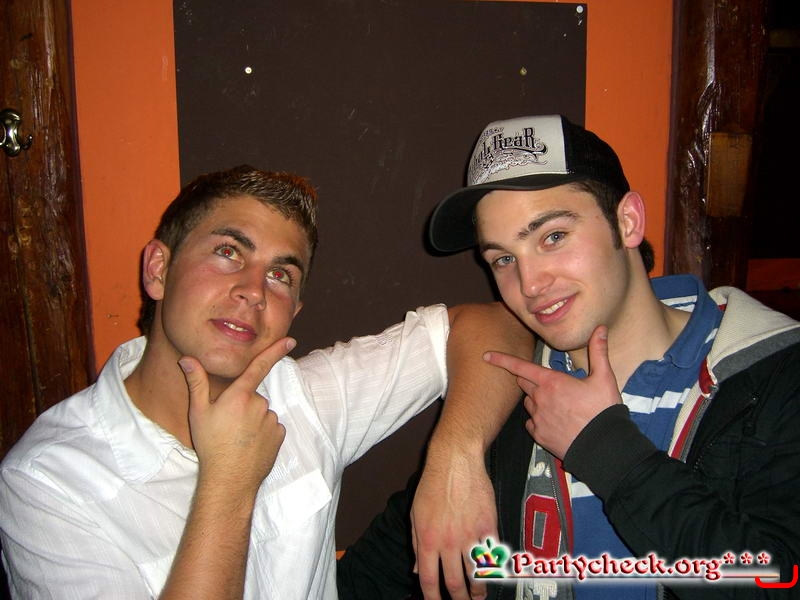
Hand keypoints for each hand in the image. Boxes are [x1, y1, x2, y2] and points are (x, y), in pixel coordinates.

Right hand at [178, 337, 295, 491]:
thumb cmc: (210, 444)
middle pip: (253, 396)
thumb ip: (197, 383)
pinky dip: (263, 433)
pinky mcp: (279, 435)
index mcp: (239, 395)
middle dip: (243, 405)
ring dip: (252, 420)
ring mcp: (271, 420)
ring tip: (237, 437)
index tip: (290, 340)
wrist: (229, 479)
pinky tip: (249, 444)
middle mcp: (259, 404)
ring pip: (262, 413)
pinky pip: (271, 427)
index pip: (259, 367)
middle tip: (227, 424)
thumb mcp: (199, 412)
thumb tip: (188, 359)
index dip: (275, 351)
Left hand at [411, 445, 496, 599]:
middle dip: (458, 599)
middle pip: (454, 583)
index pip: (428, 579)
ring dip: (477, 591)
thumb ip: (415, 544)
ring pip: (475, 575)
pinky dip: (492, 569)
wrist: (455, 461)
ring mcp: (469, 536)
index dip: (432, 597)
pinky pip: (491, 555)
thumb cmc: (433, 485)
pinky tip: (492, 575)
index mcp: (427, 539)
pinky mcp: (488, 527)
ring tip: (477, 597)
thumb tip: (416, 570)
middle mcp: (448, 542)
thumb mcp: (415, 514)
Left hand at [483, 326, 619, 458]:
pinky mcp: (539, 435)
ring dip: (536, 400)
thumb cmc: (602, 411)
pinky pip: (531, 423)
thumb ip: (598, 351)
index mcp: (551, 382)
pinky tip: (555, 421)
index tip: (486, 356)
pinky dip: (539, 420)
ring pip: (528, 403)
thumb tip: (601, 329)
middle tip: (548, 383)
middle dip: (529, 379)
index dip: (502, 359)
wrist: (603, 446)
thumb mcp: (604, 378)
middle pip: (523, 383)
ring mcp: (537, 418)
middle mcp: (539, 399)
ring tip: (557, 404)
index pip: (520, 367)